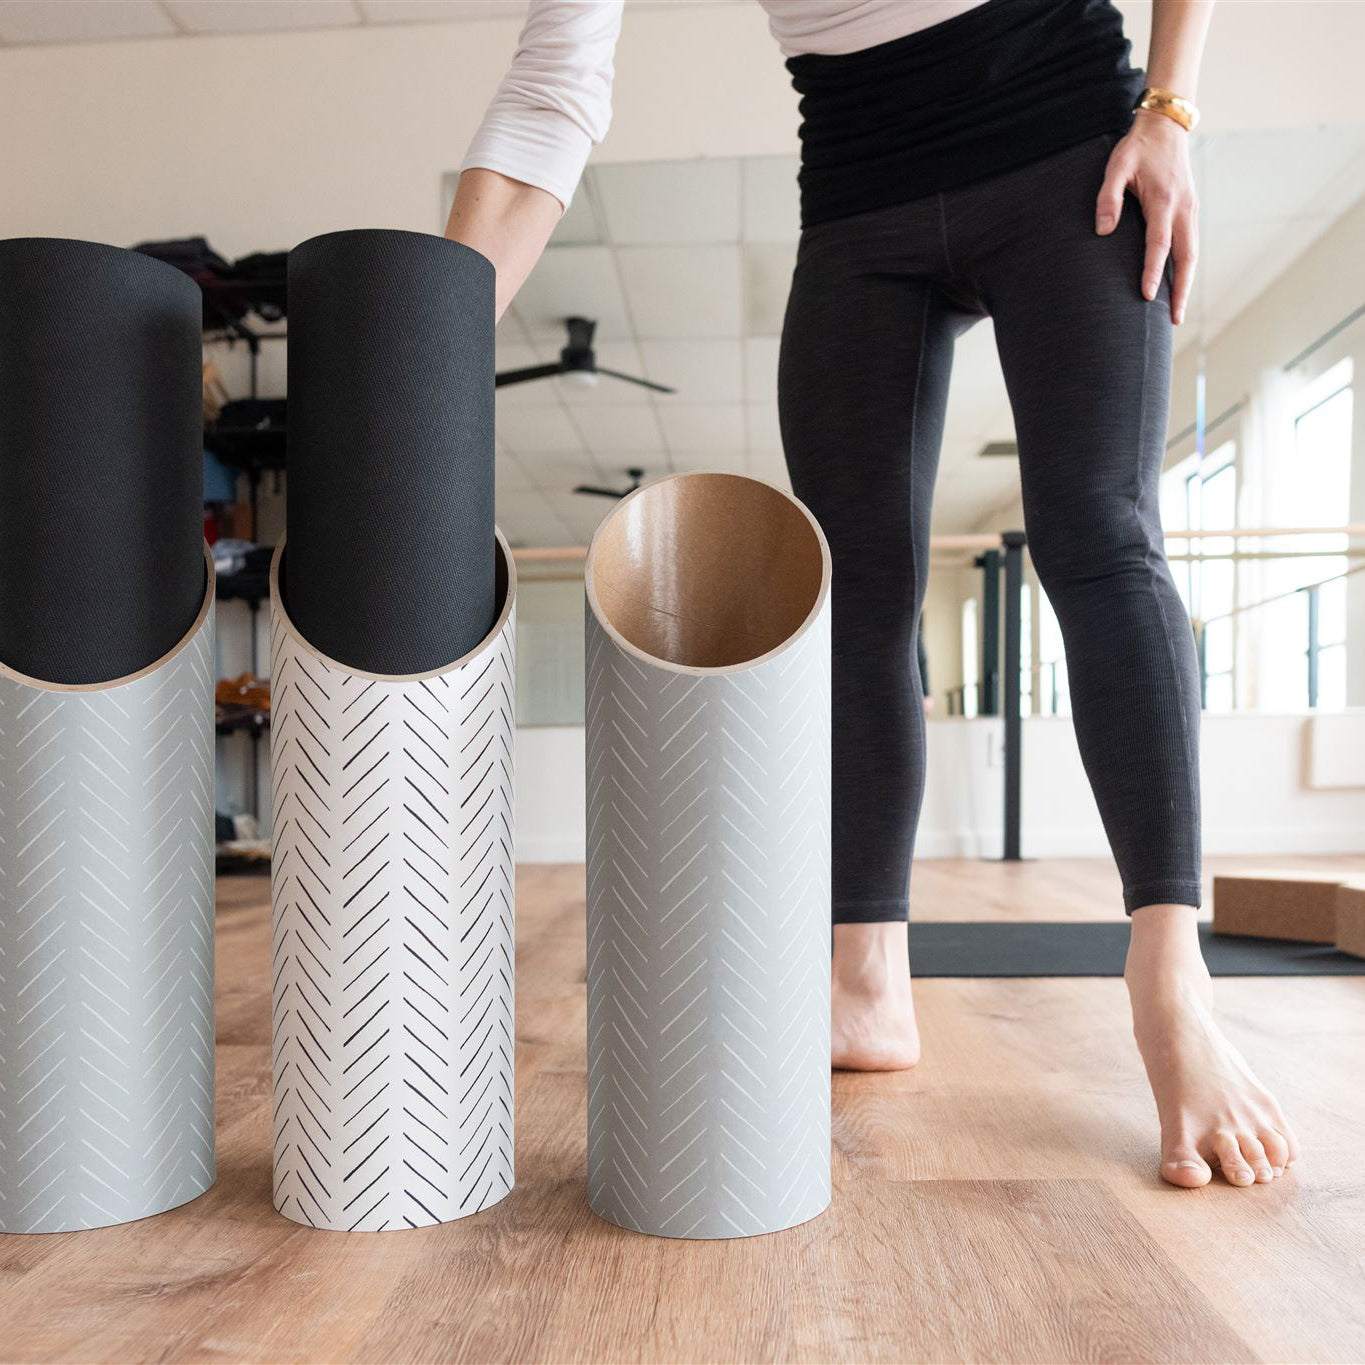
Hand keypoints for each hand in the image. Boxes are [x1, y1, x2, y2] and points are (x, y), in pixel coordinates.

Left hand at [1095, 111, 1198, 324]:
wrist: (1166, 127)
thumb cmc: (1137, 148)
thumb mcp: (1116, 166)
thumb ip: (1108, 197)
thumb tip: (1103, 231)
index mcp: (1163, 200)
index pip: (1159, 244)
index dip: (1153, 271)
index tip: (1148, 295)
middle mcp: (1182, 208)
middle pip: (1186, 257)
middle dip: (1181, 290)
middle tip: (1174, 319)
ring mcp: (1190, 209)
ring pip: (1192, 253)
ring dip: (1187, 283)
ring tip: (1177, 311)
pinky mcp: (1190, 210)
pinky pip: (1191, 244)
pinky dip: (1187, 267)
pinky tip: (1179, 284)